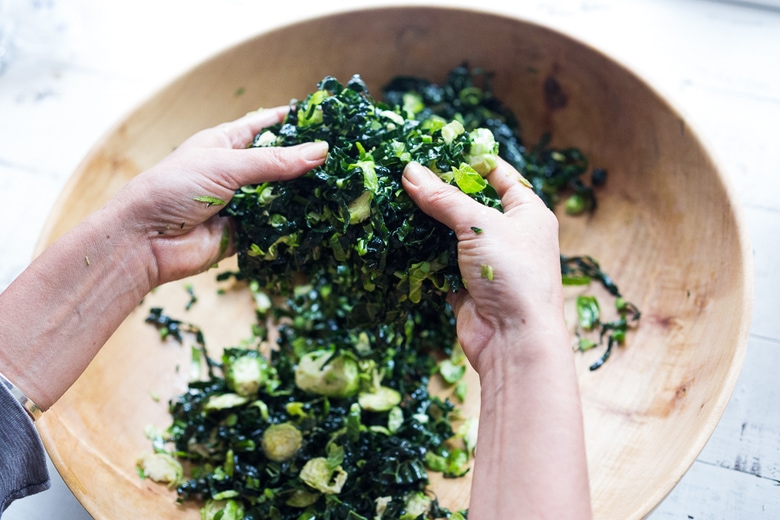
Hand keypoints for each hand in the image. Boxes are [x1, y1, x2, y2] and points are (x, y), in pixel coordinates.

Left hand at [0, 109, 326, 409]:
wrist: (144, 241)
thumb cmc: (174, 189)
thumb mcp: (226, 165)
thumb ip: (275, 162)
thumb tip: (321, 151)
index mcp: (225, 143)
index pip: (265, 126)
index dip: (292, 121)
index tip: (325, 118)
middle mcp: (234, 172)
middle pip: (278, 164)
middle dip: (306, 164)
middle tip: (342, 161)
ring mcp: (240, 204)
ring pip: (280, 197)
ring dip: (302, 197)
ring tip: (339, 191)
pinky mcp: (243, 234)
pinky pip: (274, 228)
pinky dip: (291, 227)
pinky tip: (318, 223)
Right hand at [402, 158, 564, 373]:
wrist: (514, 341)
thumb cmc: (513, 274)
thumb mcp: (480, 225)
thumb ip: (444, 198)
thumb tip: (409, 171)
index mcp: (528, 213)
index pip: (500, 176)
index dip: (472, 161)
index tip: (440, 148)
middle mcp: (510, 235)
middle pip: (471, 204)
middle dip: (441, 192)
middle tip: (407, 174)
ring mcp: (487, 262)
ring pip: (452, 234)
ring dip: (428, 223)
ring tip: (396, 199)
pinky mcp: (466, 285)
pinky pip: (440, 262)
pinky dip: (423, 252)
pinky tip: (400, 236)